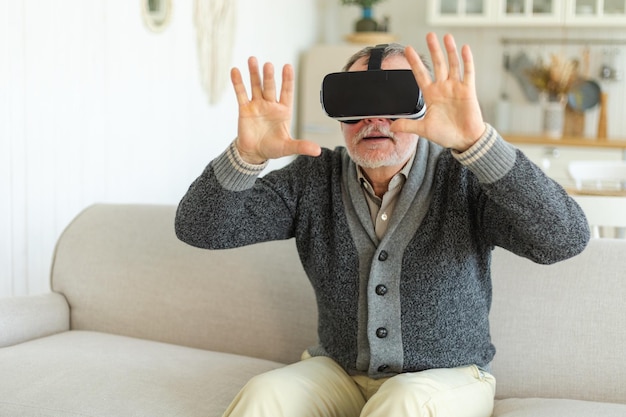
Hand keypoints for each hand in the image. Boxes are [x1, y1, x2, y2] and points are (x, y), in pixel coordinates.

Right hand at [231, 57, 320, 163]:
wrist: (254, 153)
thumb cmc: (272, 148)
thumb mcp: (288, 147)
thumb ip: (301, 146)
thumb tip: (318, 151)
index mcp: (283, 111)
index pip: (287, 92)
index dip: (287, 80)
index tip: (288, 66)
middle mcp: (270, 105)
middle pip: (270, 87)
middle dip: (269, 77)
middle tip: (268, 65)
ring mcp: (257, 105)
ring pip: (256, 86)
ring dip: (254, 74)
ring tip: (252, 60)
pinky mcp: (245, 109)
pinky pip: (241, 94)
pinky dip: (238, 83)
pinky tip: (235, 71)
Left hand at [390, 32, 485, 151]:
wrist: (464, 140)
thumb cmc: (446, 134)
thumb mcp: (424, 130)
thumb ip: (408, 125)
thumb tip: (392, 127)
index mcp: (431, 95)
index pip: (420, 75)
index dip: (414, 62)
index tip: (408, 49)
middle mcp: (443, 88)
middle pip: (437, 64)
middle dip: (433, 50)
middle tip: (429, 35)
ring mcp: (456, 87)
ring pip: (452, 64)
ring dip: (449, 51)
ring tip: (446, 37)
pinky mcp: (468, 90)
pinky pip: (468, 72)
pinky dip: (466, 60)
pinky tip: (464, 48)